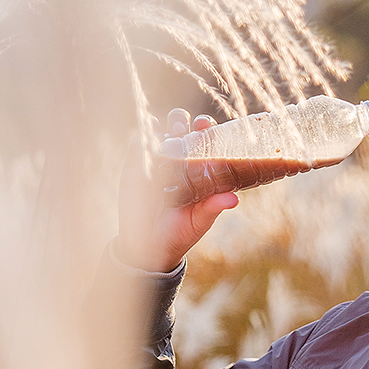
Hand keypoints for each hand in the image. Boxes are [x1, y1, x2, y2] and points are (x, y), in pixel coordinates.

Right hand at [116, 108, 239, 272]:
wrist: (151, 246)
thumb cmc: (181, 231)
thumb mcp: (199, 220)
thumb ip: (213, 207)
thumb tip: (234, 199)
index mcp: (198, 169)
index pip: (205, 142)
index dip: (208, 131)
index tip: (208, 127)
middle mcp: (178, 160)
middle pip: (182, 130)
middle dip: (185, 122)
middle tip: (190, 127)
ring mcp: (156, 161)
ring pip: (160, 132)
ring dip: (167, 125)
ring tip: (175, 129)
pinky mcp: (135, 167)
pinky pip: (137, 146)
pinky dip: (142, 138)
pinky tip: (148, 137)